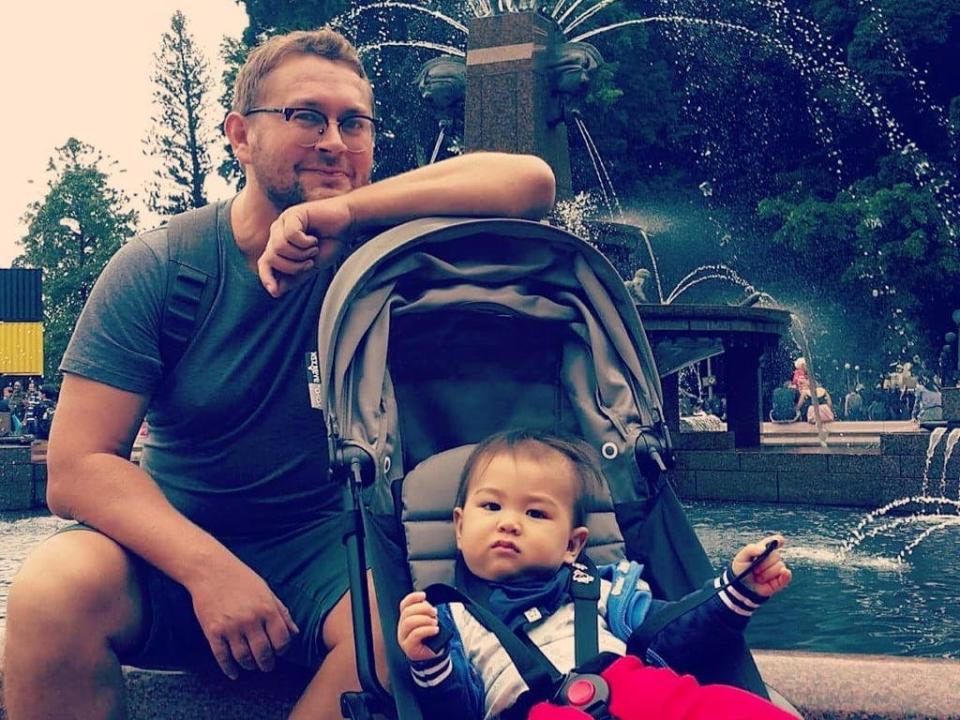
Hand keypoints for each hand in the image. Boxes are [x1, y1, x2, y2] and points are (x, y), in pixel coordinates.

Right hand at [187, 554, 299, 678]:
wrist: (210, 570)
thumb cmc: (241, 578)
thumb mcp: (266, 591)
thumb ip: (281, 612)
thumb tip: (294, 633)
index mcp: (266, 608)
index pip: (282, 640)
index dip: (283, 649)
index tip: (280, 652)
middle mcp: (250, 620)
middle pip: (263, 653)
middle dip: (267, 664)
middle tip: (267, 666)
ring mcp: (230, 627)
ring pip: (243, 657)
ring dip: (250, 665)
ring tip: (252, 666)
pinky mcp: (213, 631)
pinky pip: (222, 657)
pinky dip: (229, 668)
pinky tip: (234, 673)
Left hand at [258, 197, 354, 296]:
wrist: (347, 225)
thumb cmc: (330, 243)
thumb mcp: (312, 266)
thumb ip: (294, 277)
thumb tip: (275, 292)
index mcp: (279, 246)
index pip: (264, 263)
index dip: (266, 277)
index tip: (274, 290)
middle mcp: (277, 234)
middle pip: (271, 258)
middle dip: (292, 267)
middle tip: (310, 263)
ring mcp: (283, 223)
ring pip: (279, 247)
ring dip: (301, 254)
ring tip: (313, 249)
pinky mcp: (293, 214)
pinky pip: (290, 235)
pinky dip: (305, 242)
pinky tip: (313, 239)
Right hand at [398, 591, 440, 661]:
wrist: (430, 655)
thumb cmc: (429, 637)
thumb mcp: (428, 621)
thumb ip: (426, 612)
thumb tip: (428, 605)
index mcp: (405, 619)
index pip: (404, 605)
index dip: (413, 598)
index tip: (424, 595)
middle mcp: (401, 627)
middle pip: (407, 612)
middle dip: (423, 609)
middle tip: (434, 612)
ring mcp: (403, 638)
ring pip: (409, 622)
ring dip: (424, 619)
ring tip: (434, 623)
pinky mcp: (408, 647)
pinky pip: (415, 634)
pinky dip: (427, 629)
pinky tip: (435, 630)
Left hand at [732, 534, 791, 597]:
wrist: (743, 587)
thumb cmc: (742, 569)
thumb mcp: (742, 557)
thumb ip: (751, 549)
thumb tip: (764, 549)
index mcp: (764, 549)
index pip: (774, 542)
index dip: (778, 540)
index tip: (780, 541)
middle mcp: (773, 558)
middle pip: (776, 555)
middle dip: (764, 563)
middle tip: (754, 570)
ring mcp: (778, 569)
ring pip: (779, 567)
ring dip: (766, 574)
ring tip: (758, 577)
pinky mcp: (781, 580)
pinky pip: (787, 576)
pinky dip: (785, 576)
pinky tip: (783, 574)